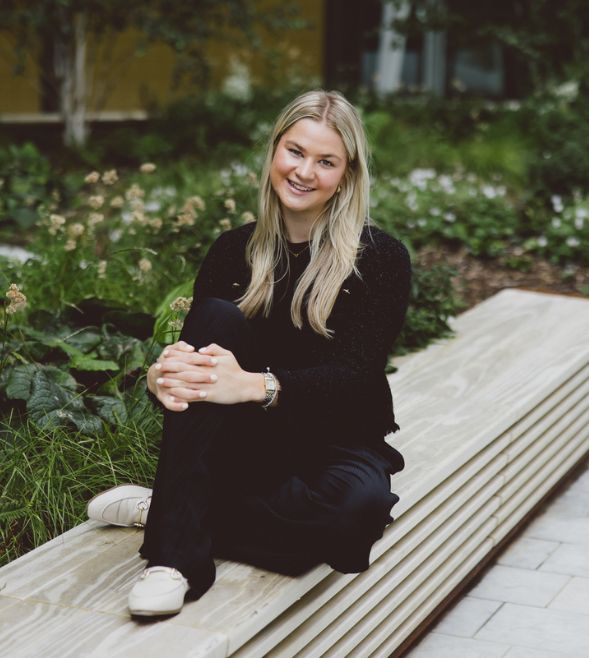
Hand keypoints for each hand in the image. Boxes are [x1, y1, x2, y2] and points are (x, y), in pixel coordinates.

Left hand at [147, 341, 264, 410]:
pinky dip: (181, 396)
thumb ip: (214, 348)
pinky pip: (191, 396)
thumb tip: (200, 349)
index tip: (165, 355)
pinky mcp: (208, 396)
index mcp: (208, 362)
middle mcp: (205, 373)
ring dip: (171, 382)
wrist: (245, 386)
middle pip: (183, 370)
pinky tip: (171, 396)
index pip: (188, 358)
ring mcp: (206, 385)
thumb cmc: (236, 370)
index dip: (175, 356)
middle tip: (157, 367)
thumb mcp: (227, 354)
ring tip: (160, 382)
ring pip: (185, 383)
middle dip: (169, 369)